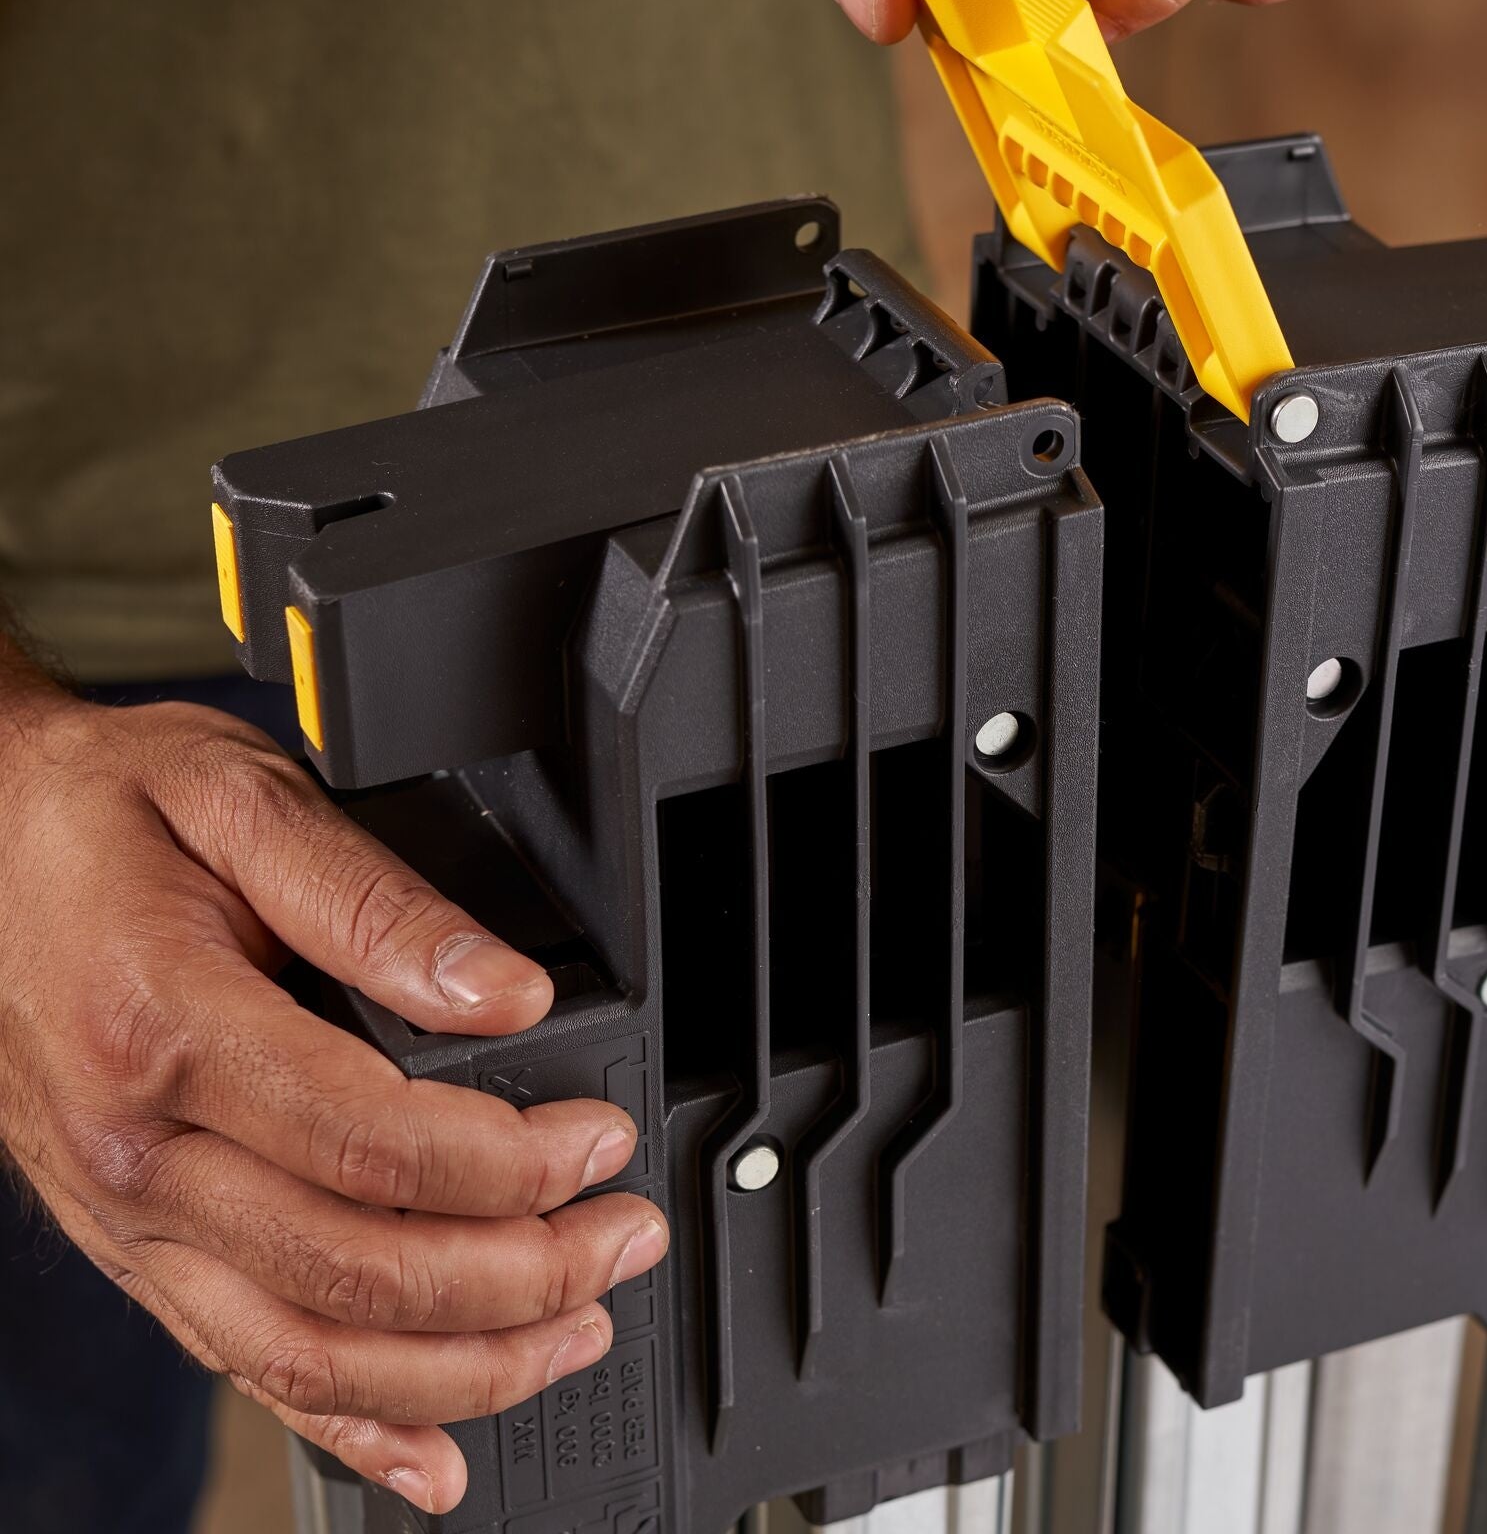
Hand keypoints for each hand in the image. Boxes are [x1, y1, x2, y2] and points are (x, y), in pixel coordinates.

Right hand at [0, 672, 667, 1515]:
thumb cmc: (101, 811)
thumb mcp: (241, 798)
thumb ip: (376, 902)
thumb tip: (500, 992)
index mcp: (167, 1029)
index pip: (372, 1142)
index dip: (509, 1161)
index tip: (598, 1143)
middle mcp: (137, 1149)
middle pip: (353, 1266)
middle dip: (518, 1275)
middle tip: (622, 1239)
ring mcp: (128, 1215)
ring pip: (305, 1347)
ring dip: (459, 1365)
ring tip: (574, 1332)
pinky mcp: (134, 1244)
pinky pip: (241, 1363)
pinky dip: (348, 1422)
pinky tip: (431, 1451)